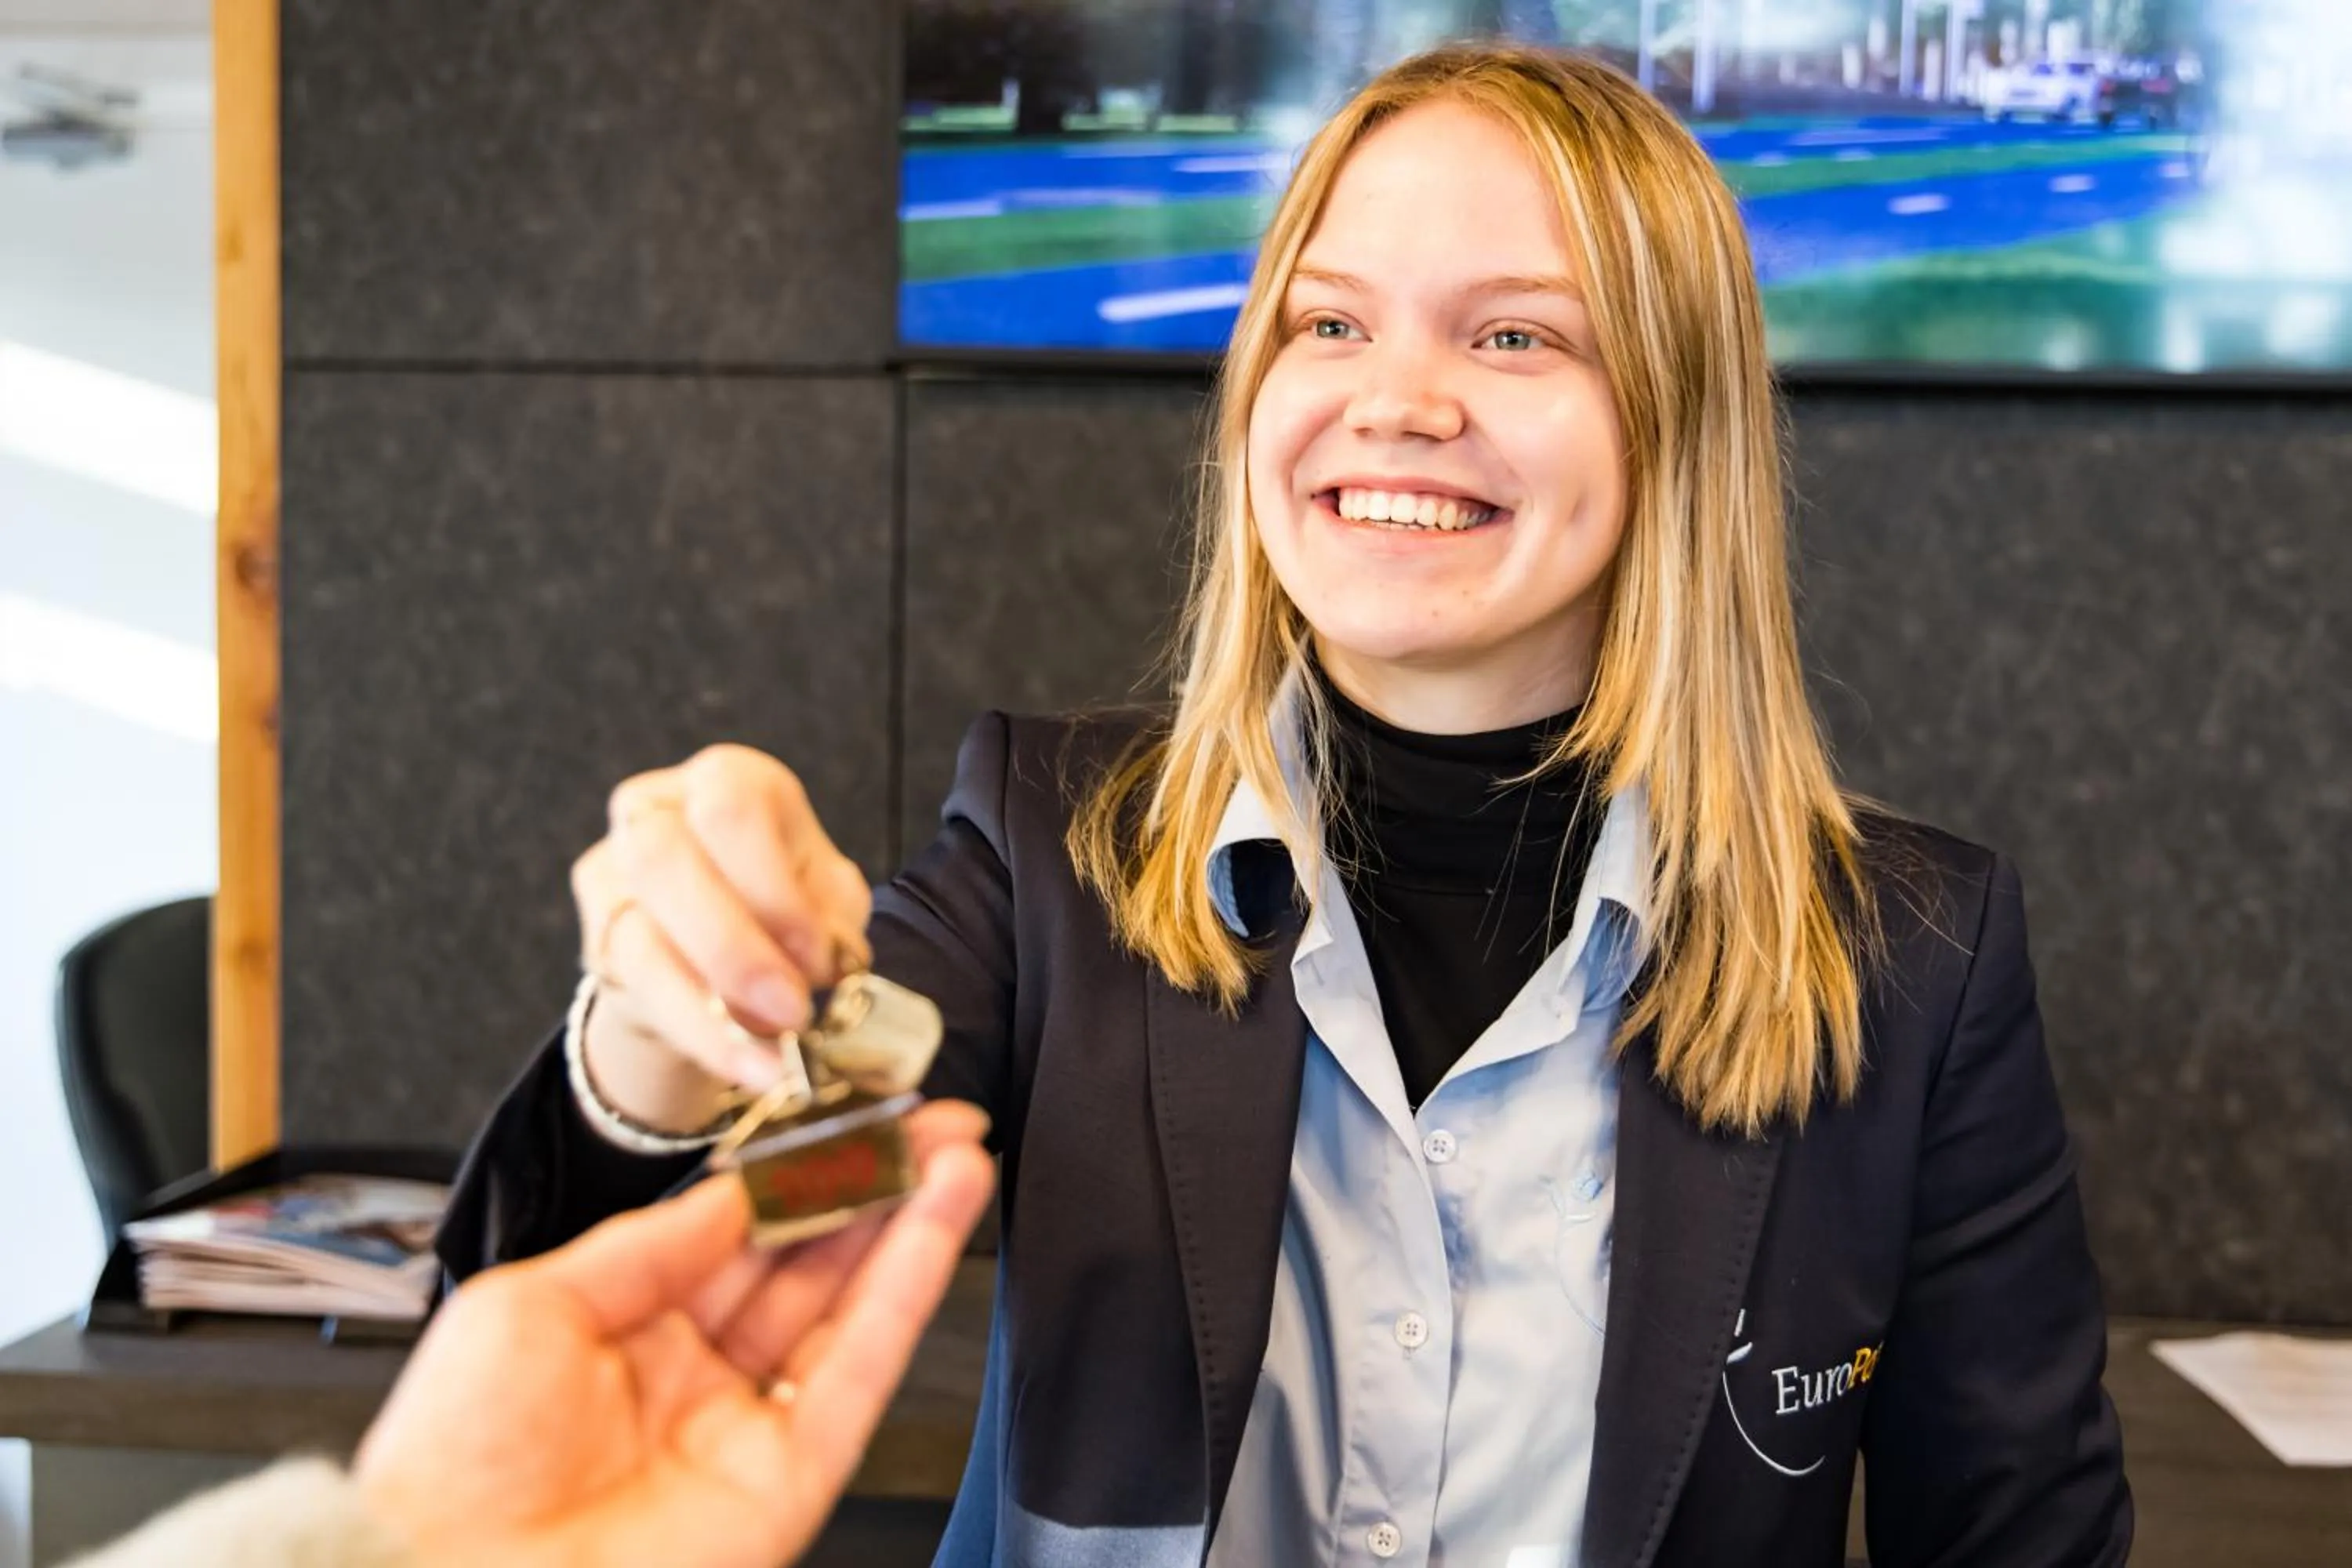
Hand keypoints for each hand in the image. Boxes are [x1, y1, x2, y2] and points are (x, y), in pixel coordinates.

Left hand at [354, 1102, 993, 1567]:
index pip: (734, 1233)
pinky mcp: (792, 1476)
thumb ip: (646, 1244)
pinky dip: (909, 1289)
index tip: (842, 1116)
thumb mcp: (526, 1304)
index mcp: (622, 1332)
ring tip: (954, 1150)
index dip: (794, 1172)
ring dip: (908, 1224)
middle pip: (803, 1262)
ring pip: (848, 1306)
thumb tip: (730, 1194)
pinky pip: (864, 1368)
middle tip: (923, 1120)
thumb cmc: (451, 1466)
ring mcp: (746, 1427)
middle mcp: (692, 1379)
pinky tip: (939, 1219)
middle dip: (868, 1187)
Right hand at [571, 745, 875, 1131]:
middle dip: (733, 949)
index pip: (734, 809)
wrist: (713, 942)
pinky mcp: (596, 936)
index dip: (775, 888)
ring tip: (775, 1057)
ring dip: (712, 1009)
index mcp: (728, 780)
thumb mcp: (825, 897)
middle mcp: (656, 810)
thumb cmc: (782, 902)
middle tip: (793, 1014)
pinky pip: (636, 991)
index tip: (820, 958)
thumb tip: (831, 963)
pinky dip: (699, 1036)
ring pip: (638, 937)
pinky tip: (746, 1066)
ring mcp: (613, 871)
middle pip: (663, 859)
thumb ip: (831, 918)